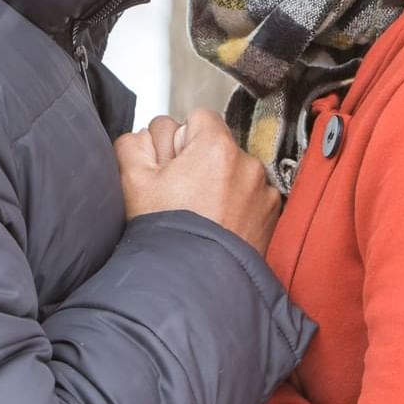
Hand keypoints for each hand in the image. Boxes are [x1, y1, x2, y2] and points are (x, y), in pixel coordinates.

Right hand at [116, 109, 281, 251]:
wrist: (194, 285)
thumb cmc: (167, 236)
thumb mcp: (132, 181)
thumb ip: (134, 143)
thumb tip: (147, 137)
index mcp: (216, 147)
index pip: (198, 118)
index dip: (178, 140)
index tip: (170, 166)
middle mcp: (248, 164)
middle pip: (217, 145)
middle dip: (199, 163)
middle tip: (180, 194)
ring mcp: (263, 192)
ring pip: (235, 172)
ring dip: (219, 185)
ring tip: (200, 215)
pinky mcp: (271, 216)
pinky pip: (251, 197)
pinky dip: (237, 206)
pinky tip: (218, 226)